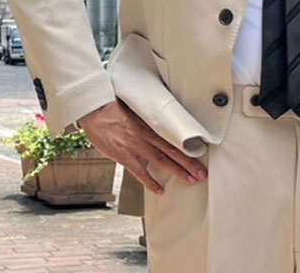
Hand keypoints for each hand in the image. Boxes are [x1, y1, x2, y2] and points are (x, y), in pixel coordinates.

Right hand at [77, 99, 206, 195]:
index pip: (175, 138)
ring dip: (178, 172)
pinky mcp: (125, 156)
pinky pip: (141, 173)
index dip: (189, 148)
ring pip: (162, 161)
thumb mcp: (136, 112)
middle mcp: (148, 137)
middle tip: (202, 174)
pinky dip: (151, 183)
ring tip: (191, 181)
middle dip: (190, 164)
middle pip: (174, 151)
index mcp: (151, 125)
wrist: (96, 110)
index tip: (202, 154)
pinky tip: (160, 191)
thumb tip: (157, 125)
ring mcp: (137, 147)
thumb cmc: (114, 109)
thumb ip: (147, 122)